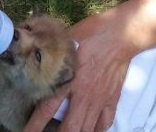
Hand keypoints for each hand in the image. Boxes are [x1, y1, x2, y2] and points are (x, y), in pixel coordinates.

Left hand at [24, 9, 140, 131]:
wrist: (121, 34)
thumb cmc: (92, 33)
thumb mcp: (66, 40)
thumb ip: (51, 52)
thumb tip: (33, 51)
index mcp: (69, 80)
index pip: (47, 109)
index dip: (35, 125)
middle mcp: (84, 94)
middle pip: (70, 128)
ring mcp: (100, 99)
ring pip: (87, 129)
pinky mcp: (112, 99)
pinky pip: (105, 123)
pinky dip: (96, 129)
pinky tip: (89, 128)